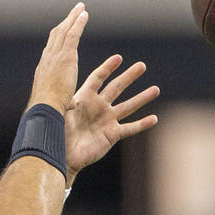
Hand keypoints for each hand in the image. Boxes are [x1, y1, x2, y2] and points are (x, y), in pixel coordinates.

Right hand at [28, 3, 88, 112]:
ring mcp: (55, 56)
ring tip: (80, 8)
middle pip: (55, 35)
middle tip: (73, 13)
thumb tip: (70, 106)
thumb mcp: (55, 104)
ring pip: (63, 31)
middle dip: (65, 23)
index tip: (63, 31)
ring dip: (72, 18)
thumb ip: (63, 101)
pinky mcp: (65, 56)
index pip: (51, 50)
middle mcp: (47, 59)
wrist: (44, 108)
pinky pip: (72, 34)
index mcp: (44, 70)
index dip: (57, 39)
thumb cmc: (48, 112)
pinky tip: (84, 14)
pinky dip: (78, 23)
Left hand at [65, 55, 159, 177]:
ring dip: (142, 98)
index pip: (98, 78)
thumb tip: (71, 93)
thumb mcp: (61, 113)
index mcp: (85, 98)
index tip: (118, 58)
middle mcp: (98, 107)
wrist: (63, 156)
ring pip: (128, 106)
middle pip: (117, 87)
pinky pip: (130, 128)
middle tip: (142, 66)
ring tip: (156, 89)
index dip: (108, 68)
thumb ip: (68, 101)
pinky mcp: (112, 135)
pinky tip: (154, 119)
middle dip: (129, 76)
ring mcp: (106, 120)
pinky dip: (142, 124)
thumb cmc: (58, 134)